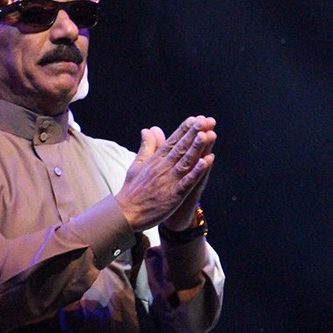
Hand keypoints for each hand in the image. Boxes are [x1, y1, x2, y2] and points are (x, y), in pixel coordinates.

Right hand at [114, 116, 216, 231]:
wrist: (125, 213)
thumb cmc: (131, 189)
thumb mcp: (137, 164)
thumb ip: (146, 147)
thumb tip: (148, 129)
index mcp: (155, 160)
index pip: (172, 142)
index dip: (184, 130)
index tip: (194, 119)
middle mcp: (163, 168)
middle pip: (180, 148)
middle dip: (193, 134)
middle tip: (204, 120)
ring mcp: (169, 181)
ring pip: (185, 162)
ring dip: (196, 148)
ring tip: (206, 135)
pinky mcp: (173, 195)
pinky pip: (187, 182)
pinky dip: (196, 172)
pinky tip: (206, 162)